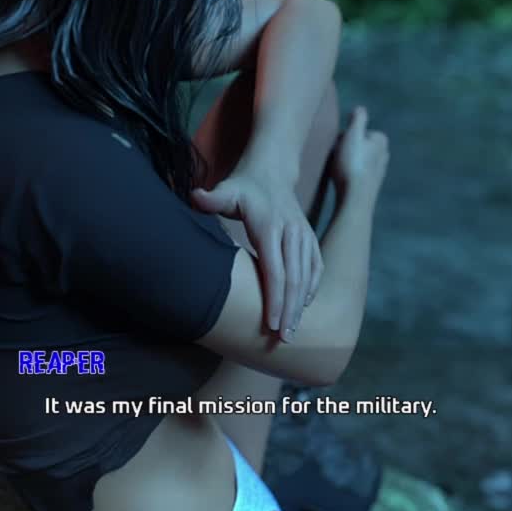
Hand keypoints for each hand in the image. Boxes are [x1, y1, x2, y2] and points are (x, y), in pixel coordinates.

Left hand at [191, 169, 321, 341]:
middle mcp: (292, 232)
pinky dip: (311, 289)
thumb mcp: (227, 189)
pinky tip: (303, 308)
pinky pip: (316, 267)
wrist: (272, 171)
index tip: (272, 324)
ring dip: (301, 305)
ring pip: (308, 276)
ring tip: (293, 331)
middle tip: (284, 339)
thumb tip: (195, 198)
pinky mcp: (310, 238)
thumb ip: (212, 198)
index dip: (275, 298)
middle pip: (294, 278)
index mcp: (270, 226)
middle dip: (290, 310)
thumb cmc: (244, 187)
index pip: (276, 269)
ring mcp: (304, 235)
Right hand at [330, 106, 389, 199]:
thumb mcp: (353, 134)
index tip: (340, 143)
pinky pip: (355, 175)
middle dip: (347, 149)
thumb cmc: (353, 164)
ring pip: (357, 160)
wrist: (356, 199)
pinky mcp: (370, 187)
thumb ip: (358, 118)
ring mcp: (377, 173)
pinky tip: (341, 181)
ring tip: (338, 169)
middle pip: (358, 146)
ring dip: (346, 162)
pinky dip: (348, 175)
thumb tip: (359, 109)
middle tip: (337, 156)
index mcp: (381, 141)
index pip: (359, 131)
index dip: (346, 135)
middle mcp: (383, 156)